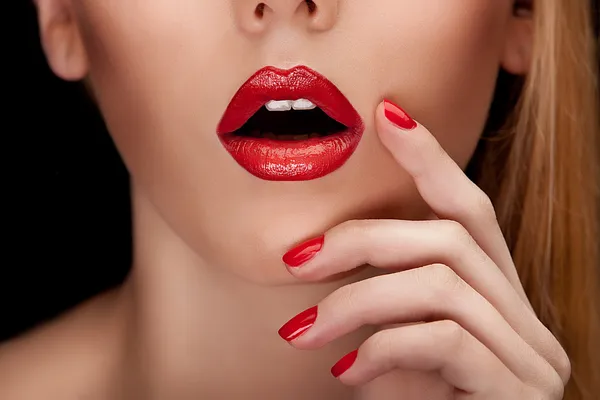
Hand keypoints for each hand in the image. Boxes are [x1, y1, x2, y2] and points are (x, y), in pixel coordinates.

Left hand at [278, 100, 570, 398]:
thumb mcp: (394, 348)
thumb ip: (382, 302)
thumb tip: (320, 263)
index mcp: (498, 301)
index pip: (471, 210)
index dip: (431, 158)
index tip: (387, 117)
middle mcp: (527, 321)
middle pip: (450, 237)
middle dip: (365, 238)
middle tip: (297, 259)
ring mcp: (532, 358)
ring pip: (440, 283)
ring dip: (356, 301)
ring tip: (302, 331)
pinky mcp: (519, 392)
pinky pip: (444, 338)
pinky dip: (383, 347)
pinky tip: (348, 375)